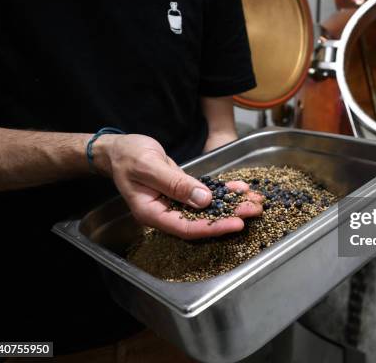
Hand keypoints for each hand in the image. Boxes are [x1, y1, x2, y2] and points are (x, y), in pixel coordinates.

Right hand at [93, 134, 262, 238]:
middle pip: (202, 220)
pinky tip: (240, 188)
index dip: (213, 227)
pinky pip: (205, 194)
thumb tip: (203, 200)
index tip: (237, 224)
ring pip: (207, 208)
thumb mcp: (149, 166)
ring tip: (256, 200)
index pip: (187, 227)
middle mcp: (165, 212)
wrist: (119, 148)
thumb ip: (175, 184)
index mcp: (152, 213)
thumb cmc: (128, 156)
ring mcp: (174, 203)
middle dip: (230, 215)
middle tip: (255, 210)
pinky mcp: (182, 191)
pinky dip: (223, 190)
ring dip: (232, 203)